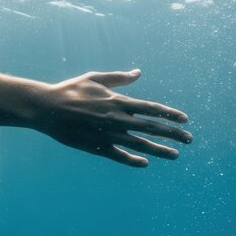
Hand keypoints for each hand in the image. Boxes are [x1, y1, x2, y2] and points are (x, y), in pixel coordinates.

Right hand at [33, 69, 191, 166]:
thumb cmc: (70, 90)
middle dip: (173, 133)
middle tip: (190, 139)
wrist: (46, 108)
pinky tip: (145, 163)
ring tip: (176, 155)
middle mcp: (117, 119)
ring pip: (140, 144)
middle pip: (152, 127)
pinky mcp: (97, 147)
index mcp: (118, 101)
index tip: (185, 119)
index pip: (152, 108)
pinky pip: (119, 156)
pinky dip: (133, 160)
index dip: (170, 114)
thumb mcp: (96, 78)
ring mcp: (108, 135)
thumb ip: (119, 78)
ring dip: (160, 150)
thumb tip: (138, 73)